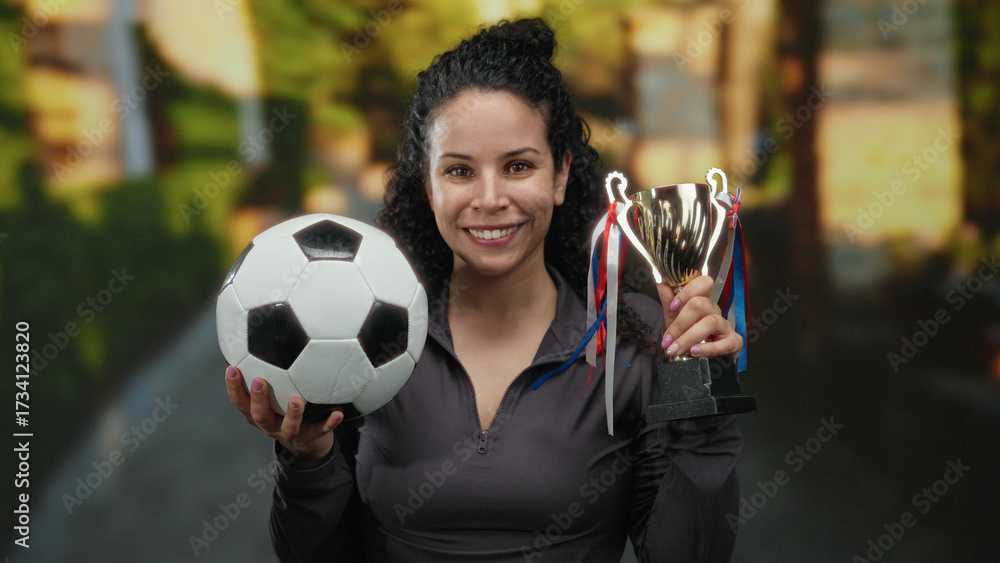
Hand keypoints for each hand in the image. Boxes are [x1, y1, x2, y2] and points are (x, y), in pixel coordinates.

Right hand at [224, 365, 342, 468]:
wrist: (306, 442)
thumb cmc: (285, 411)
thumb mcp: (272, 398)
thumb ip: (268, 377)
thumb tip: (261, 341)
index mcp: (258, 414)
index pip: (240, 402)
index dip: (233, 387)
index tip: (232, 368)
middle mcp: (270, 425)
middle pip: (259, 416)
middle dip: (258, 399)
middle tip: (259, 382)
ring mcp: (290, 433)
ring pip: (289, 427)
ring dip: (292, 414)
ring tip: (297, 400)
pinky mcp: (311, 437)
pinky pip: (321, 430)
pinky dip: (329, 423)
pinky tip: (337, 412)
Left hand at [656, 275, 742, 359]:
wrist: (702, 361)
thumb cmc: (688, 337)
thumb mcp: (674, 320)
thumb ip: (668, 303)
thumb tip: (662, 284)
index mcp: (702, 302)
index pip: (703, 283)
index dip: (687, 292)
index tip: (673, 306)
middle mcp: (715, 311)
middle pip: (701, 304)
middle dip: (680, 323)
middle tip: (667, 341)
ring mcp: (726, 326)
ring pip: (711, 322)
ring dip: (689, 338)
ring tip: (675, 349)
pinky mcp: (734, 343)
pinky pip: (724, 343)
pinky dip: (708, 348)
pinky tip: (694, 352)